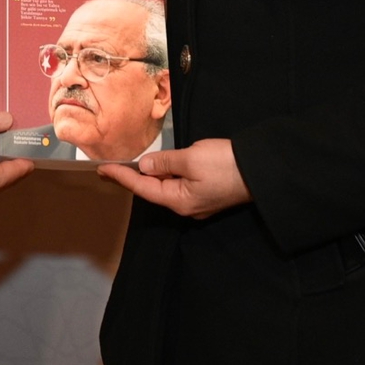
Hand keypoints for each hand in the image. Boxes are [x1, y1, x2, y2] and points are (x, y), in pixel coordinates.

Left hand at [99, 138, 250, 218]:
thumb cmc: (225, 164)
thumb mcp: (191, 158)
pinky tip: (161, 166)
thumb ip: (166, 162)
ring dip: (151, 176)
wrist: (262, 171)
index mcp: (179, 200)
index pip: (142, 188)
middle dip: (133, 178)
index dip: (121, 177)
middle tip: (111, 168)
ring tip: (131, 166)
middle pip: (153, 191)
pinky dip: (167, 174)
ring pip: (167, 187)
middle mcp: (186, 206)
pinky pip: (180, 184)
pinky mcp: (208, 194)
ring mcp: (198, 202)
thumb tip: (146, 166)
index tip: (102, 170)